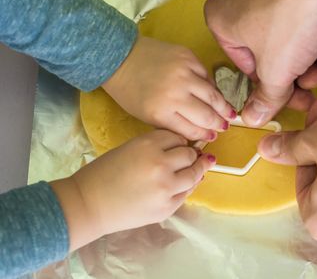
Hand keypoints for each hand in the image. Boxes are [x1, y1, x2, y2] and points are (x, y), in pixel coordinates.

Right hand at [51, 130, 215, 249]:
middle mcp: (161, 164)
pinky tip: (183, 184)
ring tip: (200, 167)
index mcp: (148, 145)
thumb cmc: (104, 173)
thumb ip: (156, 146)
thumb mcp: (130, 148)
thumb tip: (185, 148)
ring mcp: (166, 188)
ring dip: (197, 170)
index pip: (177, 137)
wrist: (88, 203)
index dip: (178, 141)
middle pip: (189, 155)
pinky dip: (186, 187)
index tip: (178, 145)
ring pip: (194, 174)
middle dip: (189, 155)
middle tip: (188, 157)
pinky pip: (186, 193)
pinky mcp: (167, 207)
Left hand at [102, 36, 236, 140]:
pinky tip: (213, 93)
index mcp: (162, 112)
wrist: (120, 58)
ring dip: (222, 106)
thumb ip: (173, 124)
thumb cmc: (130, 91)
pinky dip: (211, 85)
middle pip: (206, 114)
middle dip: (219, 123)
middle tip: (226, 126)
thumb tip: (200, 130)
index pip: (193, 129)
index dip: (205, 135)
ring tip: (229, 113)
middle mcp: (175, 93)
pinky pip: (206, 75)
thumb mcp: (147, 116)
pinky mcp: (188, 57)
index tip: (212, 136)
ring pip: (212, 94)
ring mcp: (183, 73)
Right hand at [205, 0, 316, 126]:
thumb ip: (266, 98)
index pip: (246, 68)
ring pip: (297, 39)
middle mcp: (242, 3)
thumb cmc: (289, 18)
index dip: (274, 87)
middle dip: (302, 73)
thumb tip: (251, 120)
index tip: (295, 98)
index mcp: (222, 22)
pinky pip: (311, 18)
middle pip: (275, 55)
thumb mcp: (275, 70)